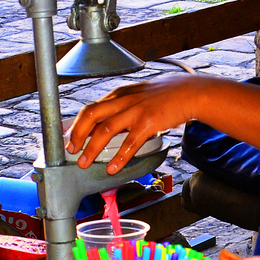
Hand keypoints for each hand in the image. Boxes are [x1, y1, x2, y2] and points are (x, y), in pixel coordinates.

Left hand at [67, 75, 201, 174]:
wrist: (189, 92)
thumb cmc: (164, 96)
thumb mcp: (137, 96)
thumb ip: (121, 107)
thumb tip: (105, 125)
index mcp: (118, 94)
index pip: (89, 108)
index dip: (76, 125)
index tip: (69, 139)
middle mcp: (123, 100)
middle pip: (91, 116)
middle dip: (77, 135)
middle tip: (72, 151)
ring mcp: (135, 111)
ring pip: (105, 130)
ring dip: (92, 148)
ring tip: (85, 163)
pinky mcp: (148, 122)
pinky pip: (129, 143)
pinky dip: (119, 157)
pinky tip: (112, 167)